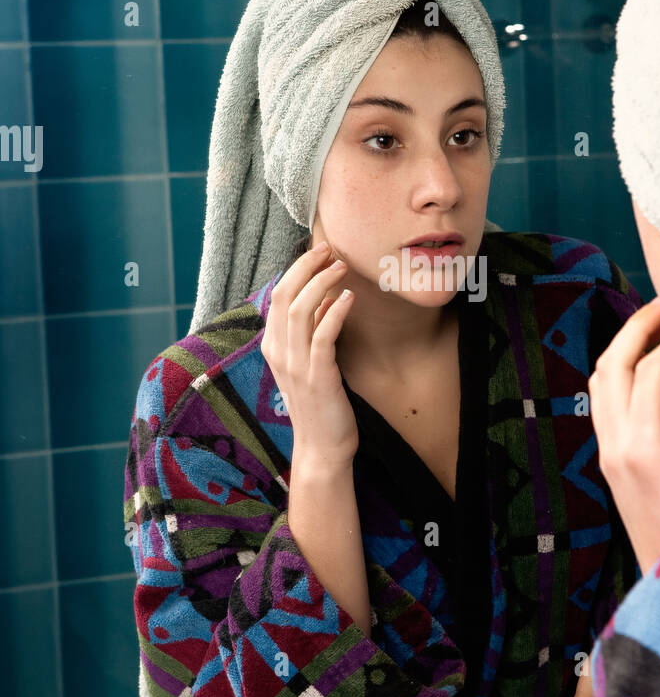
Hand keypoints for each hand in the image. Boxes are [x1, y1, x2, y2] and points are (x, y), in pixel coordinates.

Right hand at [260, 241, 358, 468]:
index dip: (297, 269)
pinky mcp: (317, 377)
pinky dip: (335, 312)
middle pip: (284, 295)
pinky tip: (349, 298)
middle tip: (329, 249)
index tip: (320, 252)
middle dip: (306, 266)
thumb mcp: (310, 362)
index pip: (278, 295)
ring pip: (300, 310)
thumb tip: (325, 298)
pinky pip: (322, 336)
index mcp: (273, 346)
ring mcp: (295, 365)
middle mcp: (278, 352)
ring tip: (342, 266)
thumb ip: (312, 331)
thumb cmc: (320, 403)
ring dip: (321, 282)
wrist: (321, 447)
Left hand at [588, 294, 659, 573]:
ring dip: (623, 346)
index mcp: (641, 450)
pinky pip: (603, 404)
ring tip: (654, 321)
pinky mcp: (612, 465)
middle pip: (611, 366)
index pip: (652, 373)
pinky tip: (643, 364)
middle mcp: (615, 449)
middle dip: (637, 326)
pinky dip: (618, 372)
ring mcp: (608, 457)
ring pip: (599, 383)